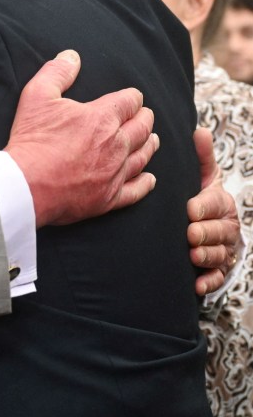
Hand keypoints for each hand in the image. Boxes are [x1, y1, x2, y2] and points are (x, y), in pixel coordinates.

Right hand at [5, 50, 158, 226]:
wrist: (26, 185)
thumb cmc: (32, 139)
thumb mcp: (37, 95)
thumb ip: (57, 72)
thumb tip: (71, 56)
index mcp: (102, 117)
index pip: (130, 102)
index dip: (132, 97)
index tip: (131, 98)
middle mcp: (116, 144)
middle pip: (142, 127)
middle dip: (145, 118)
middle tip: (145, 116)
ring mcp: (114, 173)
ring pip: (142, 156)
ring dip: (149, 145)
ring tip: (152, 140)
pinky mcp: (109, 198)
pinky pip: (136, 190)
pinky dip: (145, 183)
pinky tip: (149, 179)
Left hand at [188, 127, 239, 295]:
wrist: (208, 223)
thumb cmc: (203, 197)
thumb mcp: (203, 176)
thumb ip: (201, 157)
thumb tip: (199, 131)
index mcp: (223, 203)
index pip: (216, 204)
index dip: (205, 207)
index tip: (190, 209)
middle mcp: (227, 227)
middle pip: (220, 232)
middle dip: (206, 233)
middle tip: (190, 234)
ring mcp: (223, 250)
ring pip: (219, 255)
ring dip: (207, 256)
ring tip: (193, 255)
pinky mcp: (217, 270)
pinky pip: (216, 279)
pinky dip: (208, 282)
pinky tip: (196, 285)